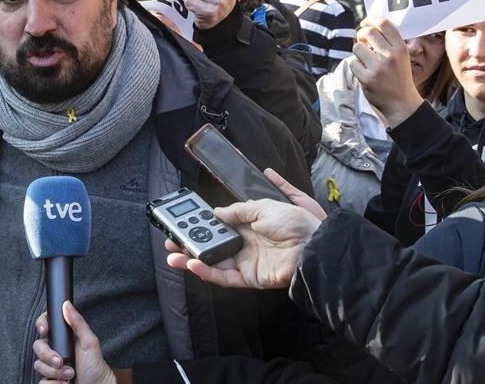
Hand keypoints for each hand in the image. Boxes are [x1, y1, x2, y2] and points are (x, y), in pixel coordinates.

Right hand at [32, 302, 115, 383]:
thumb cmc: (96, 368)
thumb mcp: (90, 342)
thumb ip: (78, 323)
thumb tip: (66, 304)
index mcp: (64, 339)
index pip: (46, 326)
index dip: (42, 325)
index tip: (45, 330)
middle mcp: (55, 351)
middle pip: (38, 346)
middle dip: (48, 355)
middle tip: (61, 361)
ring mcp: (51, 367)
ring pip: (38, 365)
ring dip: (54, 372)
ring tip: (69, 375)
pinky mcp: (50, 381)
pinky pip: (41, 381)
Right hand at [165, 169, 324, 289]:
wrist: (314, 245)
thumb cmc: (295, 223)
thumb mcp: (263, 205)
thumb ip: (237, 210)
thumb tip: (217, 212)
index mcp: (250, 224)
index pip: (219, 224)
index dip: (201, 223)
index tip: (183, 220)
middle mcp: (245, 243)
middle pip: (212, 244)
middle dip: (190, 242)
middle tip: (170, 238)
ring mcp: (246, 262)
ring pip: (212, 262)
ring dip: (191, 258)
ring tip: (173, 254)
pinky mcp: (249, 278)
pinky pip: (223, 277)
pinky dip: (207, 272)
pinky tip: (192, 263)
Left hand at [350, 17, 424, 126]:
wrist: (401, 103)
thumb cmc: (399, 77)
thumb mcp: (401, 57)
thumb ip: (389, 43)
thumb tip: (368, 27)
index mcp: (400, 48)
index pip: (384, 23)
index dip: (371, 20)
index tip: (365, 23)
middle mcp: (390, 56)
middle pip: (368, 32)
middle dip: (361, 35)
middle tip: (363, 42)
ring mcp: (378, 68)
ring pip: (357, 47)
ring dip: (358, 52)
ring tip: (365, 60)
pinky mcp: (367, 79)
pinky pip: (352, 63)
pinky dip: (356, 66)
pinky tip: (364, 72)